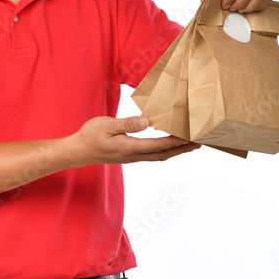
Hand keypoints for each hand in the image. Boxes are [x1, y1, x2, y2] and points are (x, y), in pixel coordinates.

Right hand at [67, 116, 200, 165]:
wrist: (78, 151)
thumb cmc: (89, 136)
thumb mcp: (106, 125)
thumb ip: (127, 124)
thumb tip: (147, 121)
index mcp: (129, 147)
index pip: (159, 145)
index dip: (177, 141)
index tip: (191, 136)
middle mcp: (134, 155)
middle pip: (164, 153)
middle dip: (183, 148)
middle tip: (200, 142)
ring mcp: (131, 157)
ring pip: (159, 156)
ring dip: (176, 151)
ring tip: (190, 144)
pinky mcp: (129, 156)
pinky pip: (152, 155)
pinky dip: (165, 151)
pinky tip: (168, 146)